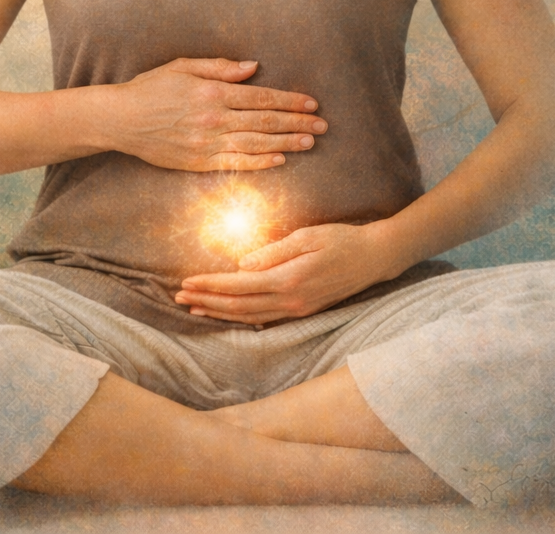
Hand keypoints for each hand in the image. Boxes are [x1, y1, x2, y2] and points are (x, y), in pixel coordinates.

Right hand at [110, 57, 326, 171]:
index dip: (289, 100)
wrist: (121, 119)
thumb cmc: (152, 87)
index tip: (311, 102)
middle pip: (264, 122)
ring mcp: (207, 143)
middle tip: (323, 125)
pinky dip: (260, 162)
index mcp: (212, 91)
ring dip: (287, 143)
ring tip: (311, 142)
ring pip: (256, 144)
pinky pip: (236, 163)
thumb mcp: (184, 66)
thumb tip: (254, 67)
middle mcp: (214, 119)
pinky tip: (280, 160)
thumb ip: (220, 67)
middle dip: (297, 122)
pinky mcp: (199, 162)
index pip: (261, 97)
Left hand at [175, 221, 393, 323]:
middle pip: (239, 307)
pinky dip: (242, 316)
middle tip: (179, 298)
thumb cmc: (342, 240)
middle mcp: (291, 301)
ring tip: (195, 307)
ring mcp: (298, 310)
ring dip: (220, 312)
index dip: (210, 285)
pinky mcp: (303, 310)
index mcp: (289, 280)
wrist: (375, 258)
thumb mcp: (307, 237)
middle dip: (207, 302)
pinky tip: (228, 312)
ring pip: (249, 316)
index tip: (186, 283)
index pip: (238, 286)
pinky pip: (265, 318)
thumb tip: (241, 265)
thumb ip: (273, 252)